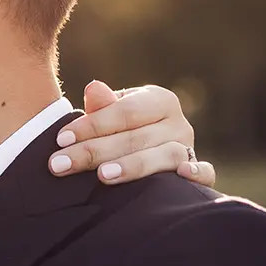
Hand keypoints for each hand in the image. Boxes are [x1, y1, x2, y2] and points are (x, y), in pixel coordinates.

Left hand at [48, 81, 215, 185]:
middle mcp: (178, 122)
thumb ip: (102, 107)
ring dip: (133, 166)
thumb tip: (93, 88)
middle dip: (94, 152)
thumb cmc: (122, 132)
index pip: (124, 112)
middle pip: (136, 137)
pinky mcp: (199, 171)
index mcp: (158, 101)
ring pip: (164, 156)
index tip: (60, 139)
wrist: (146, 152)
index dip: (92, 125)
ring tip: (102, 176)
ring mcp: (190, 147)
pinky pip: (204, 172)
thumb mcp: (111, 117)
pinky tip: (180, 176)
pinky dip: (196, 174)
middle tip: (60, 165)